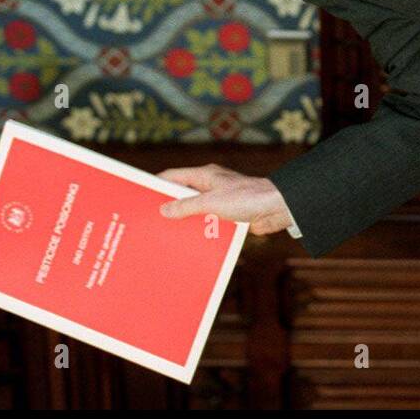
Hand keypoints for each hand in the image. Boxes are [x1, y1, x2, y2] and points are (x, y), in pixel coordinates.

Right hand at [156, 163, 294, 234]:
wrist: (277, 207)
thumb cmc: (247, 197)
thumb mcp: (212, 202)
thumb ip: (187, 206)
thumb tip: (164, 210)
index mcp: (205, 175)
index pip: (174, 176)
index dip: (157, 184)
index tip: (141, 195)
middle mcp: (211, 186)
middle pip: (183, 195)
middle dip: (169, 206)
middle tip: (150, 220)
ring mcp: (220, 200)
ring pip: (196, 211)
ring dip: (185, 221)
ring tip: (165, 235)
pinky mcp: (230, 214)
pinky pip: (209, 222)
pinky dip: (200, 230)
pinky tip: (190, 243)